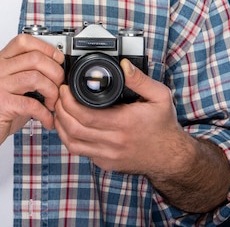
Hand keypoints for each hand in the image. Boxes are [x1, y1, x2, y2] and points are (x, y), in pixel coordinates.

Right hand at [0, 34, 64, 157]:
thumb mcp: (11, 86)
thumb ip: (29, 75)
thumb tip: (58, 72)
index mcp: (1, 61)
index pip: (25, 41)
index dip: (47, 48)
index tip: (58, 61)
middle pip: (35, 58)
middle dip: (55, 72)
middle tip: (60, 87)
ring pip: (36, 77)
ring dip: (52, 92)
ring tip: (53, 104)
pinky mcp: (0, 103)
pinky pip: (31, 104)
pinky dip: (45, 114)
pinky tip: (47, 120)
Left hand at [54, 59, 187, 174]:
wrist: (171, 158)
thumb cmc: (164, 126)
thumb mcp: (159, 96)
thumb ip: (140, 79)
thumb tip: (124, 65)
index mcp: (124, 123)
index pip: (85, 115)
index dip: (68, 101)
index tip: (64, 89)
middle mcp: (114, 142)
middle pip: (73, 129)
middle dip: (60, 110)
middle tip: (58, 97)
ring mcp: (108, 155)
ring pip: (72, 143)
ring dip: (60, 126)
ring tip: (59, 110)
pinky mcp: (105, 163)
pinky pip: (80, 151)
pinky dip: (70, 137)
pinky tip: (69, 125)